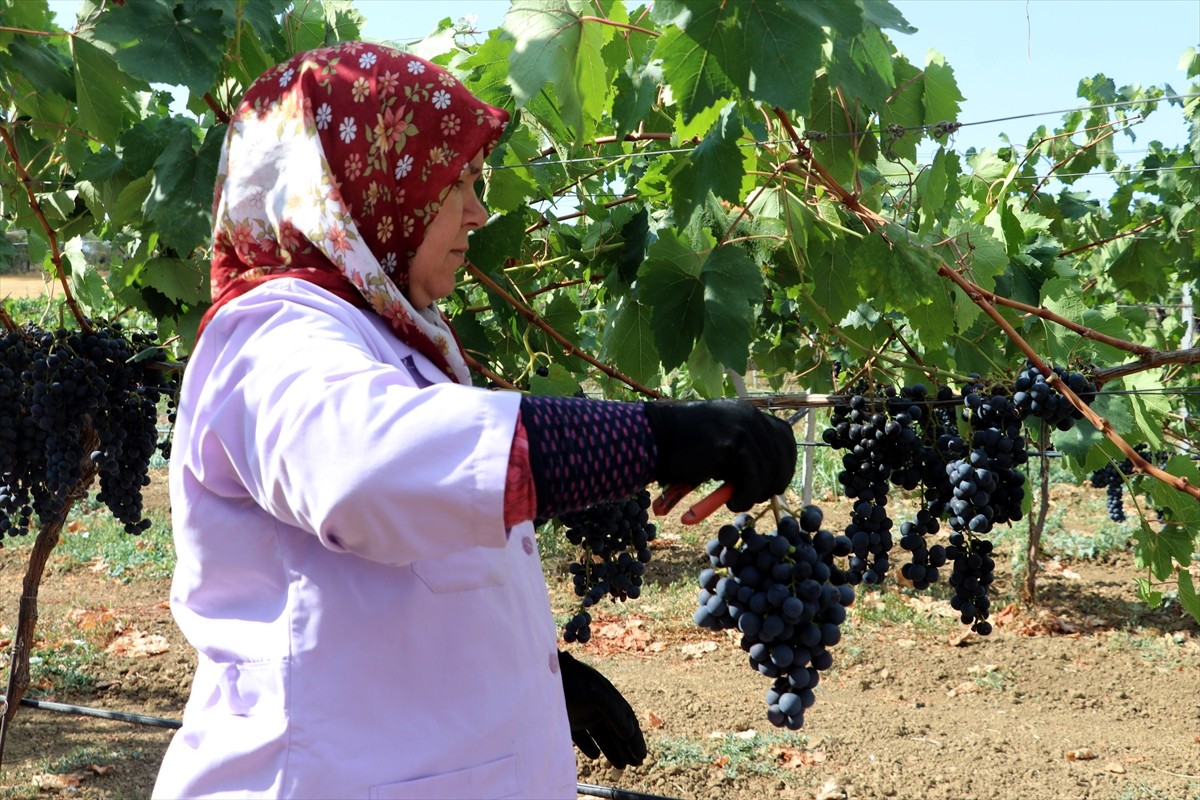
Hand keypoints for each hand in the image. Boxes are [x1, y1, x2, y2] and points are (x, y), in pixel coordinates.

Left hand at [558, 650, 646, 768]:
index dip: (635, 738)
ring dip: (612, 750)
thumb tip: (629, 732)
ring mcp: (582, 714)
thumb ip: (613, 711)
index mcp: (607, 697)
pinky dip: (589, 747)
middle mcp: (596, 706)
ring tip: (621, 765)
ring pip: (601, 736)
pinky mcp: (568, 721)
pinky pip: (581, 737)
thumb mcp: (597, 692)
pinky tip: (595, 756)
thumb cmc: (573, 680)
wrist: (543, 675)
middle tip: (635, 764)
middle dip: (626, 747)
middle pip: (615, 730)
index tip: (641, 754)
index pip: (626, 720)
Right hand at [642, 399, 795, 510]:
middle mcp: (750, 415)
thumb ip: (741, 456)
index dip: (784, 463)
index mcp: (748, 412)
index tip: (770, 484)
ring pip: (770, 469)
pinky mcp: (734, 442)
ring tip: (736, 503)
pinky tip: (731, 502)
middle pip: (785, 453)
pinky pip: (754, 477)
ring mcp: (743, 426)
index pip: (784, 437)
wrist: (653, 438)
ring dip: (755, 493)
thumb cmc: (678, 447)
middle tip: (755, 497)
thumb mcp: (718, 447)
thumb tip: (766, 482)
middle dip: (776, 481)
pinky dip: (745, 496)